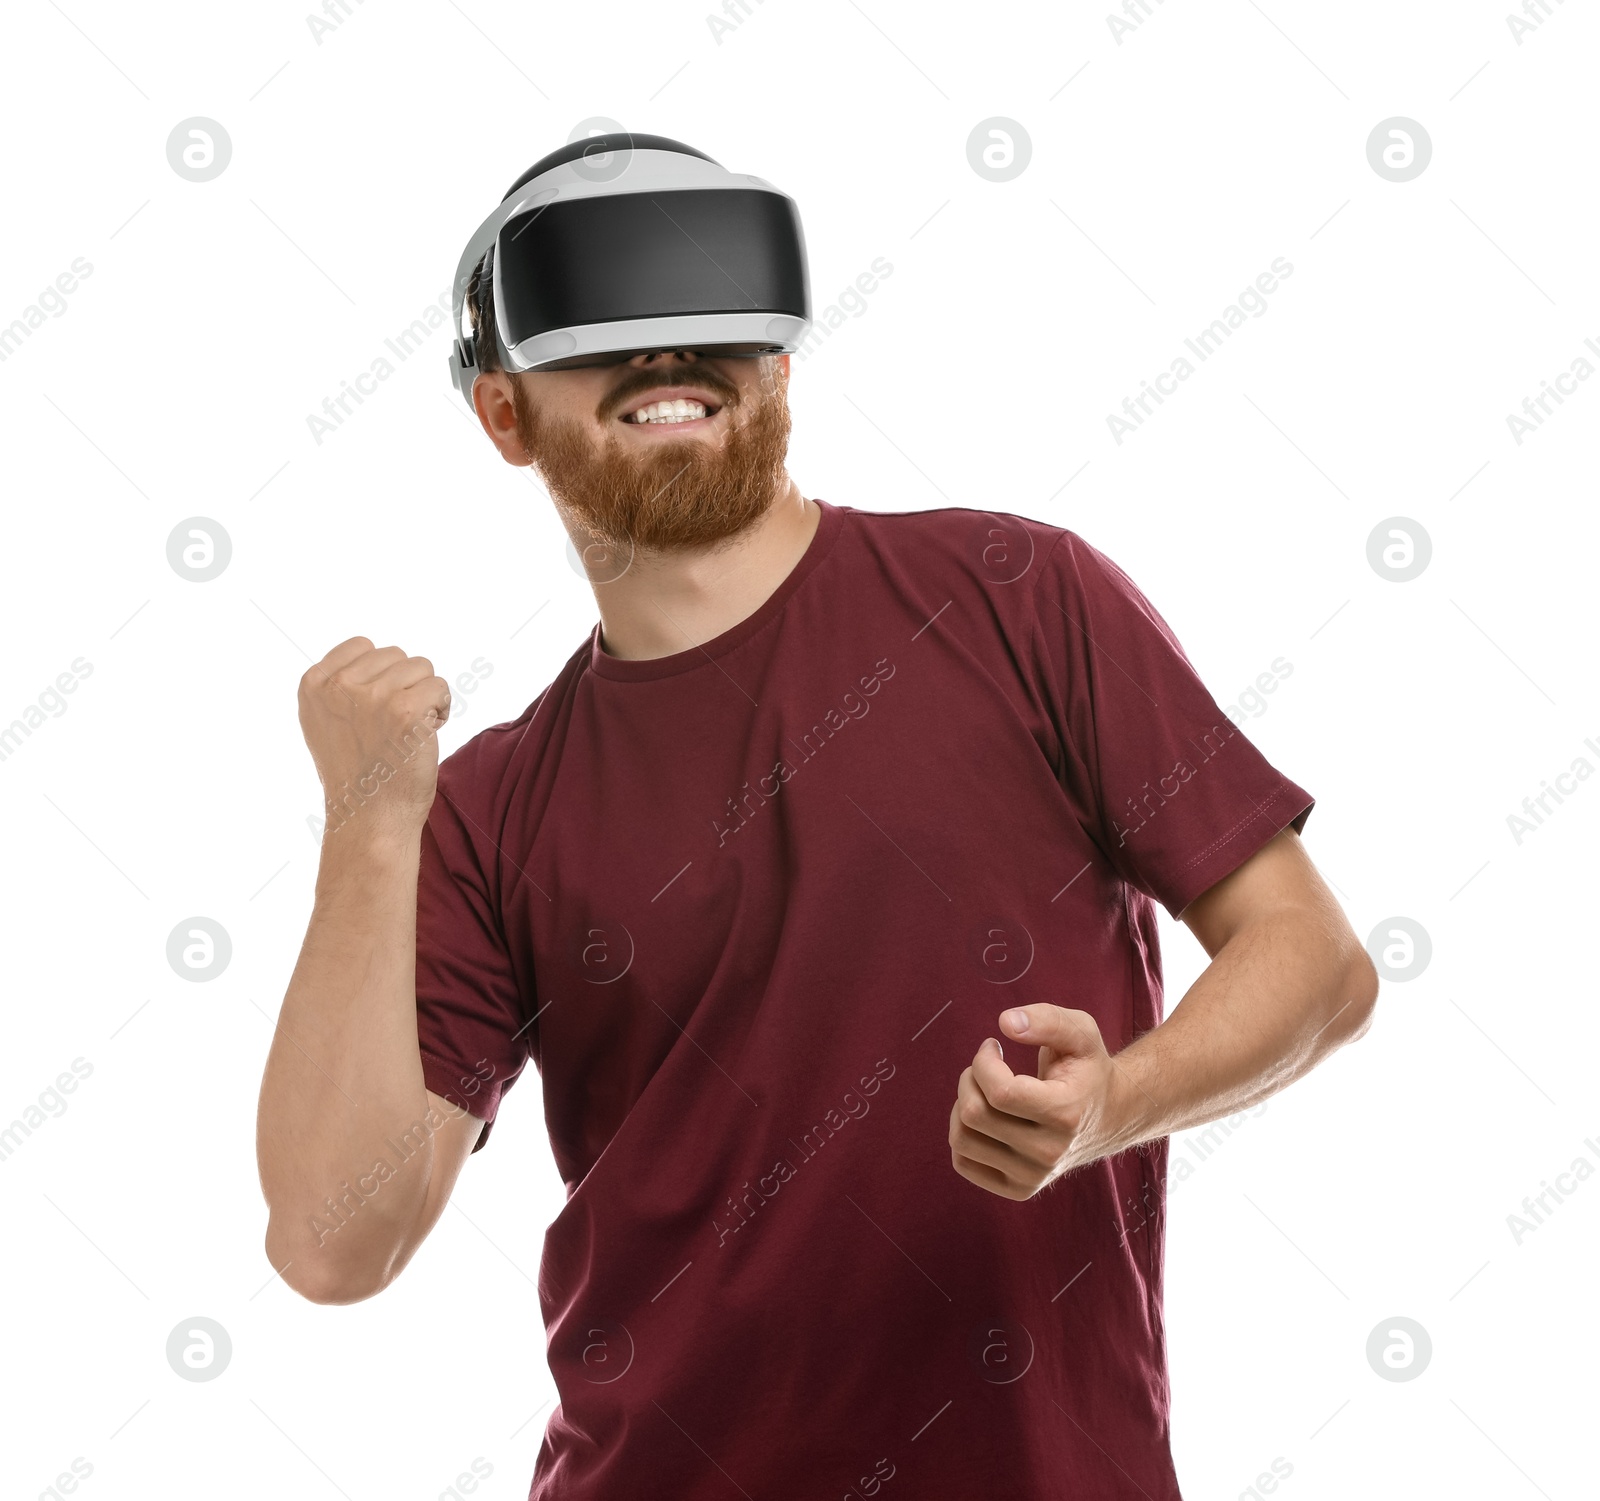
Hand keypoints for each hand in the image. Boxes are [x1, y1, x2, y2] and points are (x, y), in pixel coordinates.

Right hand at [299, 636, 452, 840]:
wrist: (370, 818)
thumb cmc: (355, 773)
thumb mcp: (324, 721)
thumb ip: (339, 685)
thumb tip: (371, 652)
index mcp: (313, 684)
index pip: (362, 645)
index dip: (381, 674)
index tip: (376, 710)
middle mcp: (340, 686)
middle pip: (396, 655)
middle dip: (405, 685)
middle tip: (395, 725)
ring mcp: (374, 696)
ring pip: (422, 667)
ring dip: (425, 696)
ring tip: (410, 730)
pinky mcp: (407, 711)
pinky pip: (441, 687)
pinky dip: (442, 709)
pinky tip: (426, 735)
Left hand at [948, 1005, 1127, 1200]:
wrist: (1110, 1117)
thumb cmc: (1087, 1069)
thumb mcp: (1080, 1032)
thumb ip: (1047, 1019)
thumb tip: (1005, 1024)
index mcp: (1066, 1114)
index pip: (1000, 1094)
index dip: (984, 1062)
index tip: (991, 1046)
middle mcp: (1050, 1153)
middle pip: (974, 1114)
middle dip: (969, 1078)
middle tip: (986, 1066)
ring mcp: (1033, 1177)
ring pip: (962, 1140)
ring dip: (961, 1104)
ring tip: (983, 1090)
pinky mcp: (1018, 1189)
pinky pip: (963, 1162)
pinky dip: (964, 1133)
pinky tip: (986, 1116)